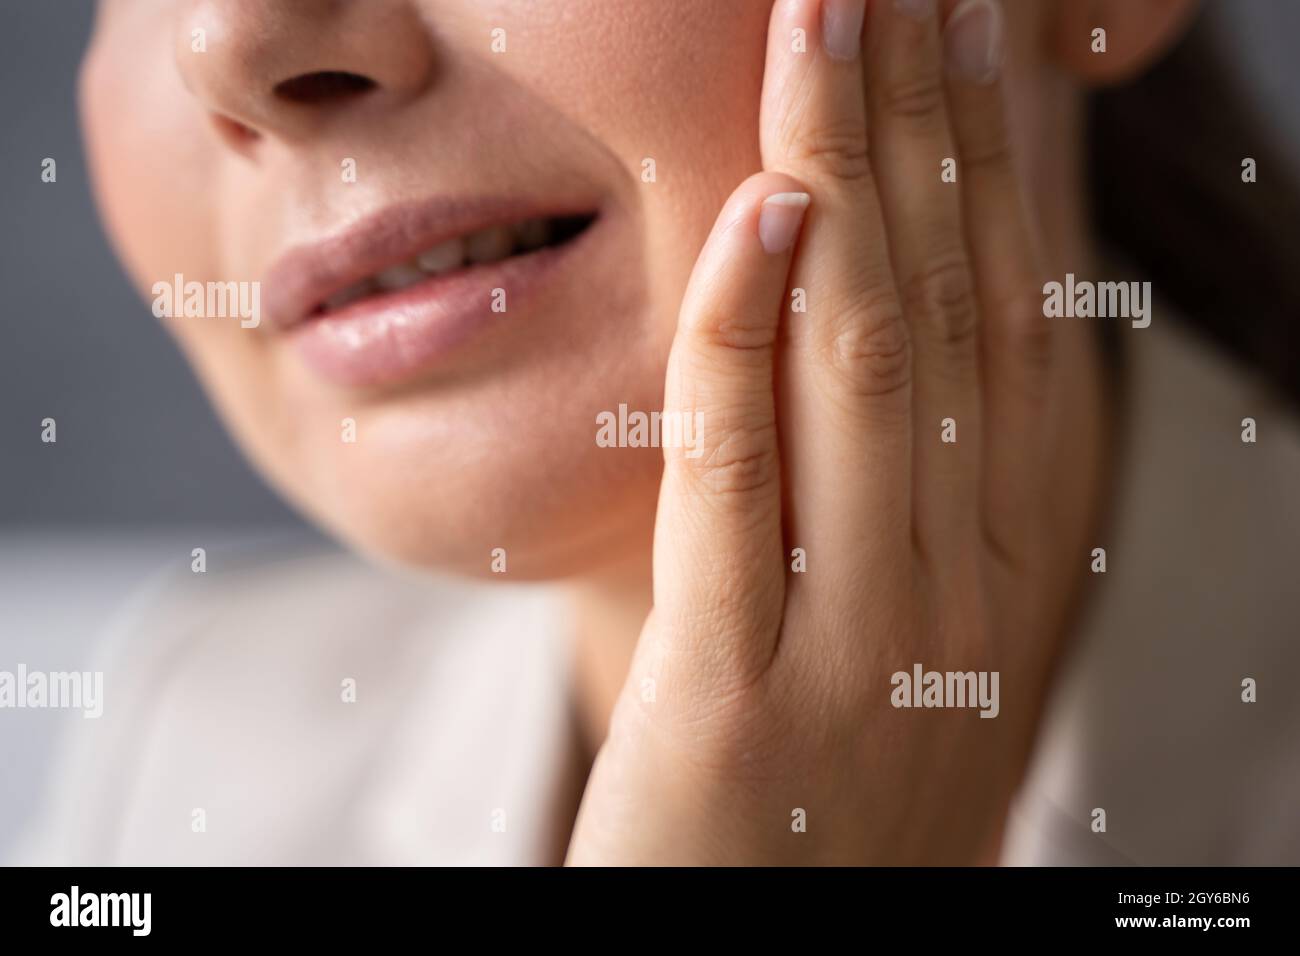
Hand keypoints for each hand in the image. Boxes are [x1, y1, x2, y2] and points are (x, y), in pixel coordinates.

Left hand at [568, 0, 1066, 864]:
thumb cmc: (835, 782)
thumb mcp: (908, 621)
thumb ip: (916, 480)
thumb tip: (895, 310)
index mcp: (1015, 556)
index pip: (1026, 313)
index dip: (1008, 154)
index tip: (982, 21)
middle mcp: (971, 583)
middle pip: (959, 306)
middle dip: (934, 120)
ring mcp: (867, 641)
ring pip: (869, 364)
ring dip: (850, 175)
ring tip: (828, 22)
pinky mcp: (742, 695)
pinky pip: (742, 482)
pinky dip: (746, 339)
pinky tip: (754, 214)